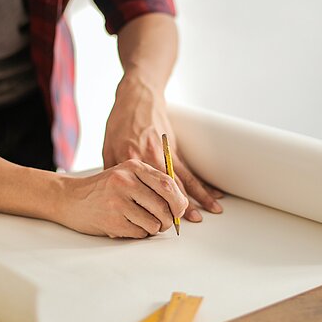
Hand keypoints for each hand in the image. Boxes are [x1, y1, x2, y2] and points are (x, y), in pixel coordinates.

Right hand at [58, 160, 187, 237]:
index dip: (179, 201)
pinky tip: (129, 226)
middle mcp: (125, 181)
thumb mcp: (126, 175)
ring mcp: (117, 201)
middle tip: (165, 223)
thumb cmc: (104, 189)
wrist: (70, 198)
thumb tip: (183, 205)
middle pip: (164, 206)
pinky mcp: (112, 220)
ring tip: (142, 223)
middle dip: (169, 219)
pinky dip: (140, 234)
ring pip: (154, 223)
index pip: (168, 184)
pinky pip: (140, 233)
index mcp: (133, 166)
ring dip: (153, 228)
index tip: (179, 210)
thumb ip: (152, 184)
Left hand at [102, 76, 222, 221]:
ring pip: (183, 180)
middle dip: (177, 207)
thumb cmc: (119, 122)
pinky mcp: (174, 148)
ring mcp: (164, 153)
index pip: (141, 190)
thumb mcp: (107, 146)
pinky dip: (202, 183)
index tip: (155, 223)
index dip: (150, 207)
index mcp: (130, 160)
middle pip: (166, 188)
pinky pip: (190, 170)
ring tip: (209, 212)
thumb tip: (113, 195)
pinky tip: (213, 193)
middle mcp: (149, 157)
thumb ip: (112, 171)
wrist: (137, 96)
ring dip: (197, 198)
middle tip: (186, 224)